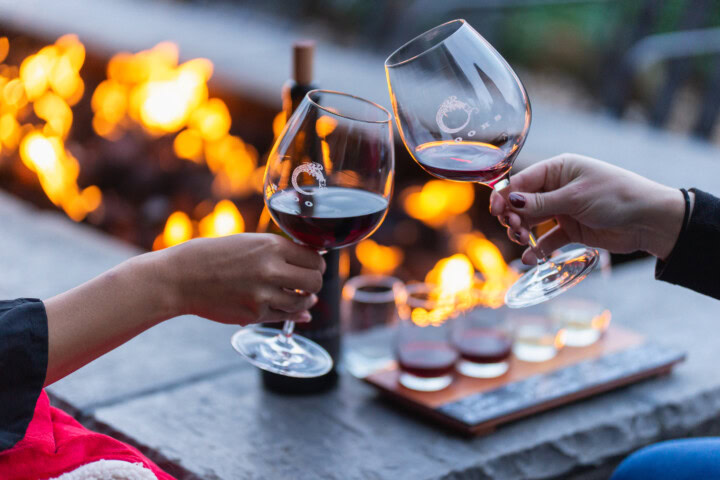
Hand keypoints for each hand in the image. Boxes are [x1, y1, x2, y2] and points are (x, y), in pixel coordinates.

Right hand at [157, 233, 324, 325]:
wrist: (179, 278)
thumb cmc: (212, 256)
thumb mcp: (248, 243)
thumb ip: (278, 252)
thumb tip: (312, 264)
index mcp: (271, 246)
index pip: (314, 258)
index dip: (317, 263)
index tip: (313, 265)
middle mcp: (270, 269)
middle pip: (314, 281)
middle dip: (315, 283)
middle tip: (308, 283)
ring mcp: (263, 294)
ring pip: (302, 302)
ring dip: (305, 300)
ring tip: (300, 296)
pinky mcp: (254, 314)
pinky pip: (284, 316)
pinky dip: (293, 315)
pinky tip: (297, 312)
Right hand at [489, 154, 687, 262]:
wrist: (649, 220)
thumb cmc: (616, 196)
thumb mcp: (575, 198)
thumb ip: (541, 203)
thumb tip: (510, 201)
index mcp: (558, 169)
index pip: (521, 182)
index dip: (504, 196)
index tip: (496, 212)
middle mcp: (557, 187)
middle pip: (522, 203)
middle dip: (513, 217)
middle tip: (515, 229)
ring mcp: (563, 209)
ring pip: (531, 221)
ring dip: (522, 232)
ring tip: (524, 241)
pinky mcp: (571, 230)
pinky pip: (547, 239)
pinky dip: (538, 249)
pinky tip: (531, 259)